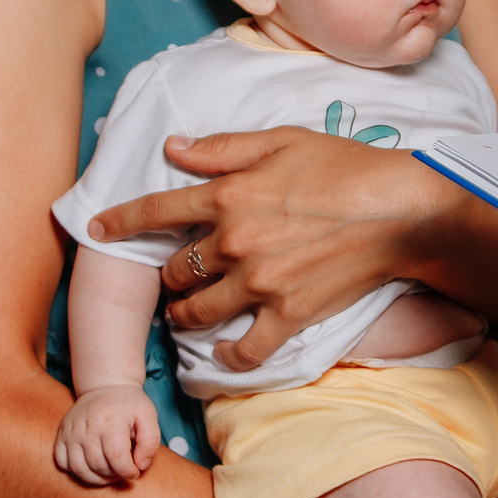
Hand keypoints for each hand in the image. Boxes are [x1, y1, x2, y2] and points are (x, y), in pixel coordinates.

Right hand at [54, 385, 160, 486]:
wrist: (105, 386)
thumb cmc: (129, 404)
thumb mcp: (149, 416)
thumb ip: (150, 443)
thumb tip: (140, 465)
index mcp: (111, 422)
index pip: (117, 458)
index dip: (128, 472)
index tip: (135, 471)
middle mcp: (88, 427)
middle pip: (99, 466)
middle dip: (114, 475)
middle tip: (123, 469)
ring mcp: (71, 432)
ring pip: (79, 469)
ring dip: (96, 478)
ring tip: (109, 472)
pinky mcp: (62, 435)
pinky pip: (62, 462)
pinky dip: (76, 470)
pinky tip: (90, 465)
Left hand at [89, 128, 458, 361]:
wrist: (400, 211)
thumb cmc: (345, 167)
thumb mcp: (281, 140)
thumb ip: (222, 149)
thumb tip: (173, 148)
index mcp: (228, 195)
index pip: (157, 209)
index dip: (121, 221)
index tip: (97, 229)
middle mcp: (234, 242)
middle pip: (175, 268)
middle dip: (169, 273)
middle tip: (175, 275)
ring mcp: (259, 282)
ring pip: (197, 311)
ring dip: (185, 315)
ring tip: (186, 314)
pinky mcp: (288, 314)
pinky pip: (245, 349)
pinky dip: (229, 356)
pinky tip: (224, 353)